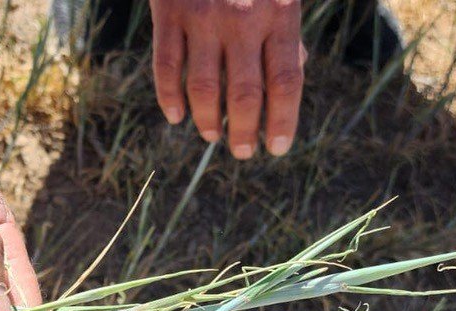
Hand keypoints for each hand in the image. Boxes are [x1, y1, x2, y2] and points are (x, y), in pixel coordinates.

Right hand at [149, 0, 305, 158]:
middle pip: (245, 94)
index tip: (276, 148)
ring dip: (207, 121)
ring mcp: (204, 16)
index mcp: (280, 15)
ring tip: (212, 135)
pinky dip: (169, 97)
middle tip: (243, 151)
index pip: (285, 81)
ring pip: (204, 87)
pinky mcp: (169, 11)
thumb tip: (288, 88)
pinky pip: (167, 65)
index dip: (282, 122)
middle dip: (244, 132)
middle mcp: (243, 18)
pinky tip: (176, 115)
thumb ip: (284, 39)